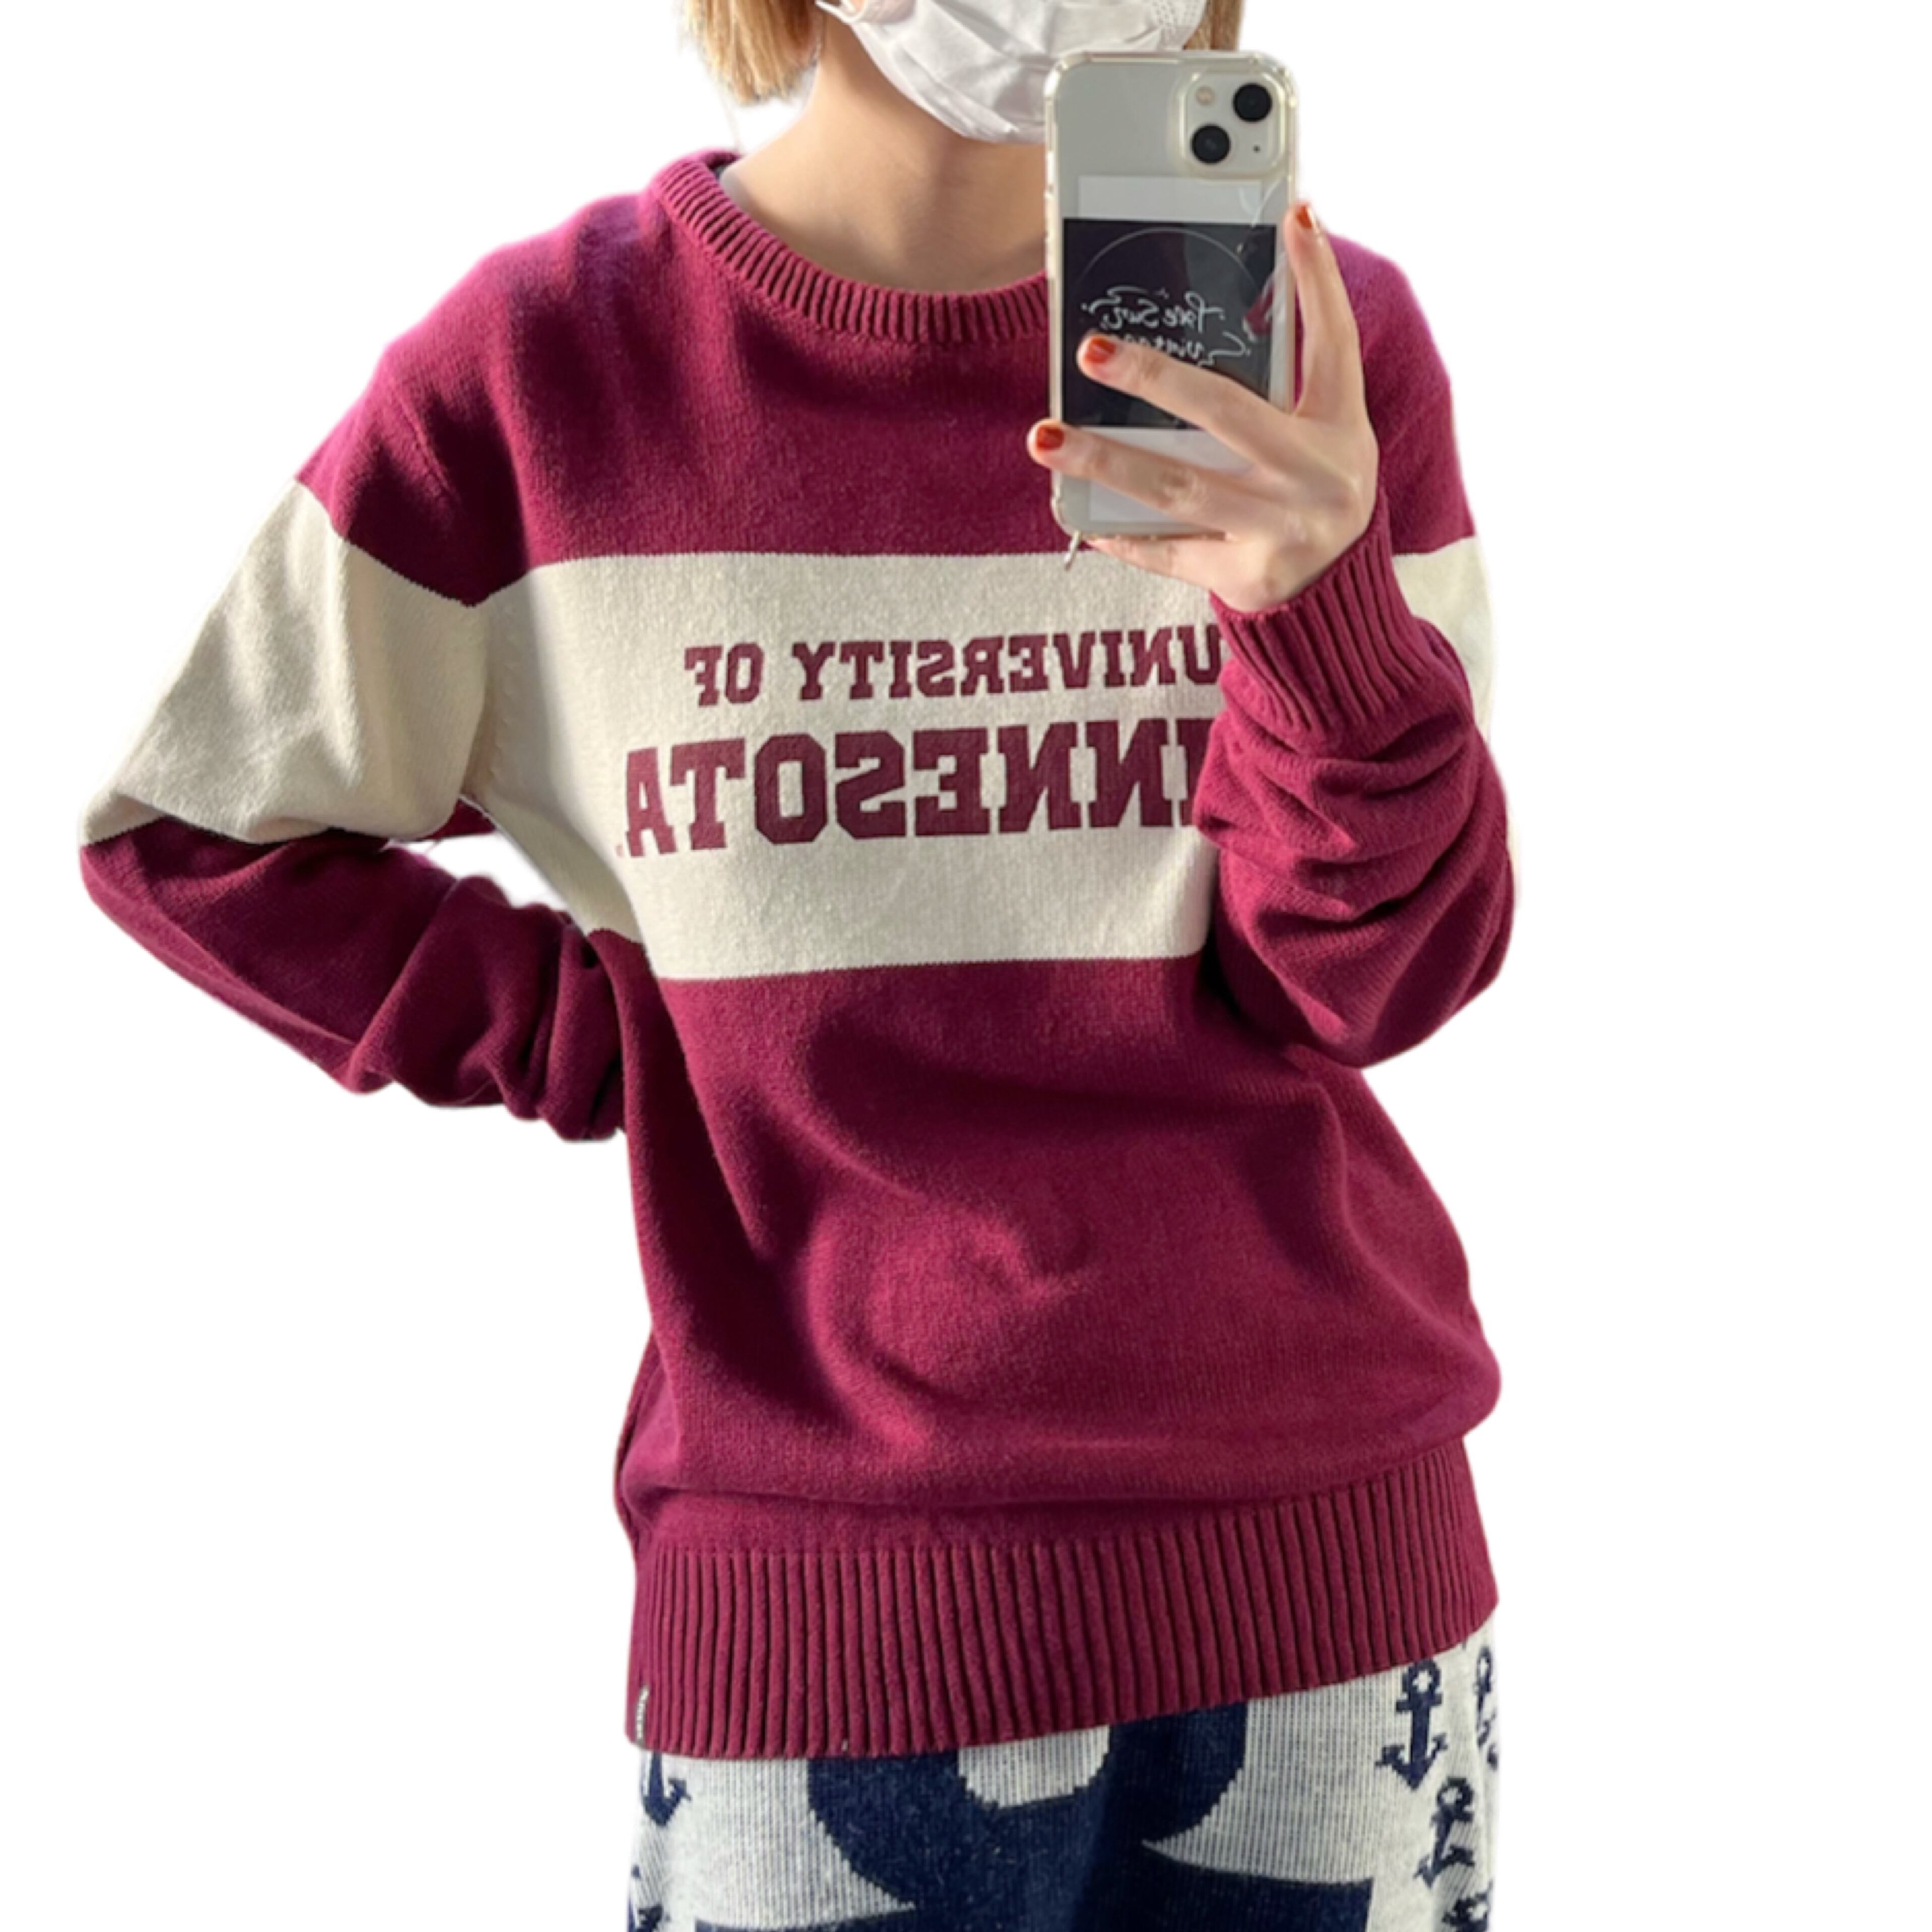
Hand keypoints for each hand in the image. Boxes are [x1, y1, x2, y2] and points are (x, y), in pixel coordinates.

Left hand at [1025, 201, 1378, 612]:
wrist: (1334, 598)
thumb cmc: (1313, 494)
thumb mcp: (1326, 433)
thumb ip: (1290, 375)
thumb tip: (1234, 300)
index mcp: (1340, 427)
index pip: (1332, 342)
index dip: (1317, 279)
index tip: (1294, 215)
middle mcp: (1315, 476)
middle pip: (1226, 413)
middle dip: (1155, 378)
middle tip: (1090, 349)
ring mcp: (1280, 529)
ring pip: (1180, 486)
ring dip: (1106, 460)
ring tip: (1045, 437)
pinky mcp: (1245, 575)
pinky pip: (1170, 550)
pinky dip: (1122, 533)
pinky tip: (1076, 514)